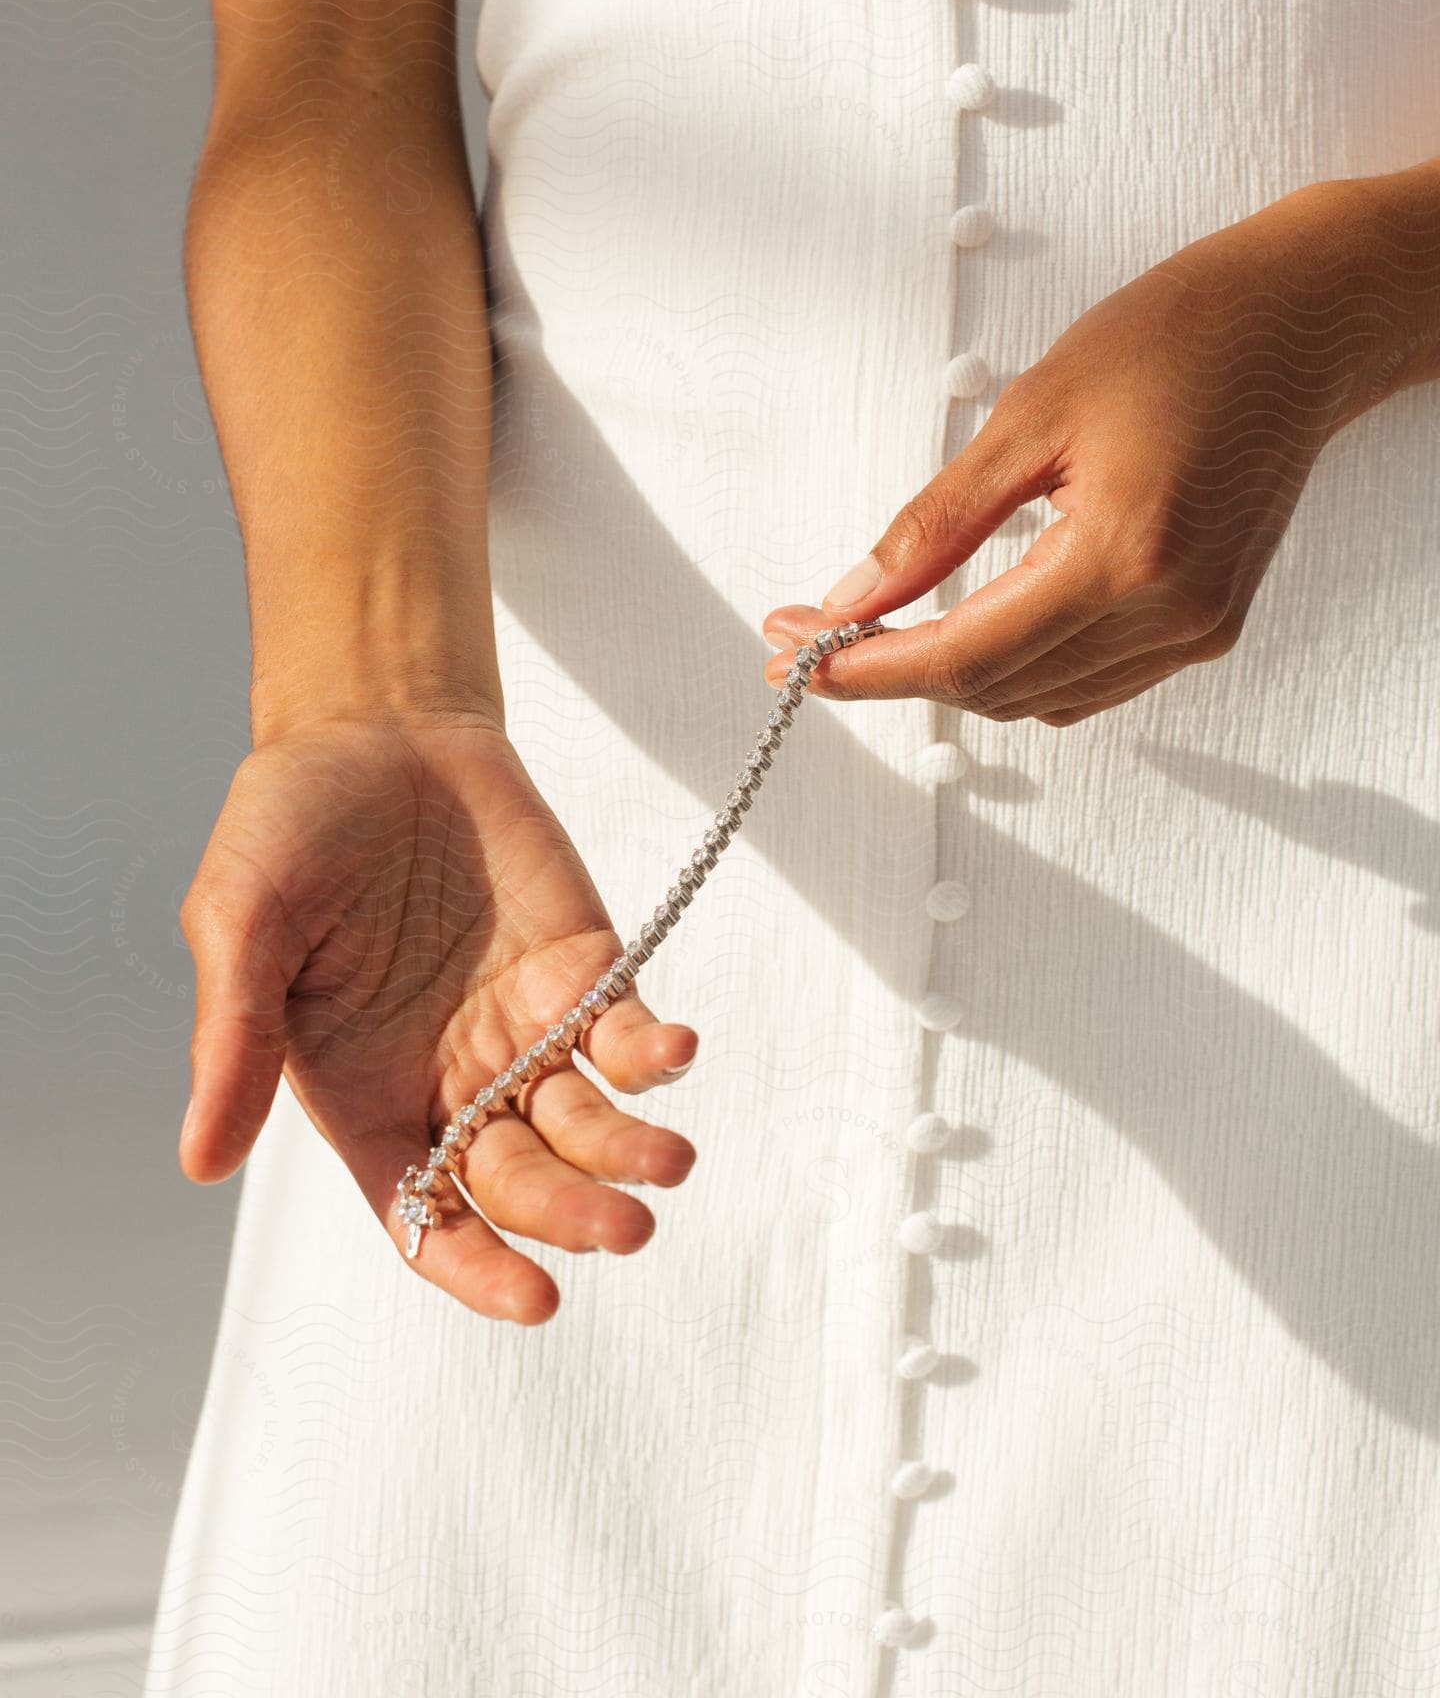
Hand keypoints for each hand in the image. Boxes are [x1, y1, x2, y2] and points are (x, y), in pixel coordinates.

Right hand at [177, 710, 698, 1323]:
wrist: (376, 729)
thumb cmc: (289, 827)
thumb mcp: (241, 926)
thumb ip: (236, 1040)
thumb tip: (202, 1162)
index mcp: (363, 1097)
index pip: (423, 1214)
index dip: (476, 1266)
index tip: (536, 1300)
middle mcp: (448, 1082)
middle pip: (520, 1180)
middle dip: (572, 1212)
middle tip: (624, 1229)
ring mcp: (522, 1030)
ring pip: (586, 1121)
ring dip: (630, 1149)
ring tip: (669, 1160)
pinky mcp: (580, 971)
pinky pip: (624, 1032)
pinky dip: (654, 1051)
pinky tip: (672, 1049)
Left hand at [761, 179, 1392, 723]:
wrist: (1306, 319)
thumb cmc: (1182, 334)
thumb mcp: (1032, 413)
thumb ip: (934, 524)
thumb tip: (852, 600)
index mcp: (1125, 558)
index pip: (965, 657)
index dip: (868, 669)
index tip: (793, 658)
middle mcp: (1169, 615)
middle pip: (995, 690)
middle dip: (891, 672)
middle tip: (808, 637)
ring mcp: (1196, 630)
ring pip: (1037, 700)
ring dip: (950, 677)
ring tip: (873, 636)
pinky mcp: (1207, 625)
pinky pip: (1087, 684)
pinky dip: (1016, 670)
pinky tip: (966, 632)